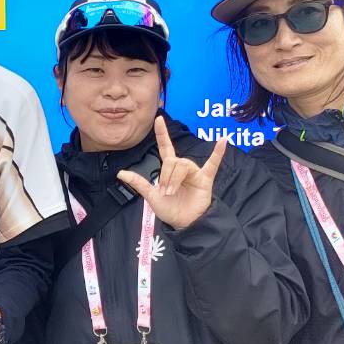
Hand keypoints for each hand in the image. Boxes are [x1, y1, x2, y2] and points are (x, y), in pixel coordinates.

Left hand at [116, 116, 226, 230]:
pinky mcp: (205, 179)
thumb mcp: (151, 196)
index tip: (158, 119)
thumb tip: (120, 172)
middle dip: (166, 176)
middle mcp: (182, 168)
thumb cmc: (170, 210)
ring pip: (183, 165)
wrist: (184, 223)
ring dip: (175, 179)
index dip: (161, 134)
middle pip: (172, 161)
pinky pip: (213, 163)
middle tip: (166, 192)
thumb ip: (138, 183)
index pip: (165, 147)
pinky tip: (223, 140)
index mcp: (169, 170)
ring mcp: (194, 172)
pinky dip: (218, 152)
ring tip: (172, 192)